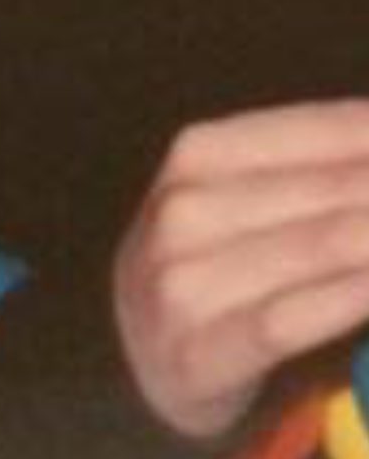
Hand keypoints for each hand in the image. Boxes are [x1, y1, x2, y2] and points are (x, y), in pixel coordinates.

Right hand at [114, 101, 368, 438]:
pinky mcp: (201, 352)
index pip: (309, 131)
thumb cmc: (207, 259)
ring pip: (314, 250)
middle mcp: (184, 210)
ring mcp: (185, 282)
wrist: (137, 349)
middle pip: (322, 191)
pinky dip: (346, 300)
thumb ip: (311, 166)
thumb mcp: (237, 195)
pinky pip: (290, 319)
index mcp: (197, 154)